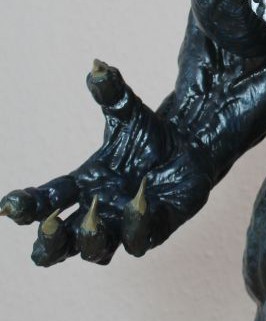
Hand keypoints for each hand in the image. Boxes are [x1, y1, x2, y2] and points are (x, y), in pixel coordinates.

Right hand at [0, 60, 211, 265]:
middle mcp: (99, 213)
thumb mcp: (127, 111)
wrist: (191, 148)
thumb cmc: (151, 136)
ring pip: (98, 252)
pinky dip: (137, 225)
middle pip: (60, 245)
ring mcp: (126, 225)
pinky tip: (138, 202)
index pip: (45, 202)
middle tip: (47, 228)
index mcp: (81, 187)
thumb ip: (110, 93)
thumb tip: (99, 67)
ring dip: (90, 240)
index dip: (26, 207)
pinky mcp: (159, 227)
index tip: (9, 206)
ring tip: (91, 219)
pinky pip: (143, 238)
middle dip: (49, 244)